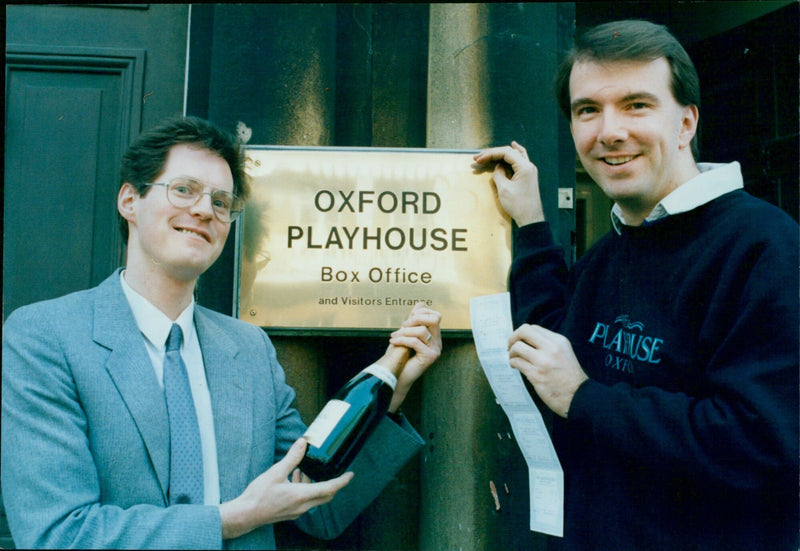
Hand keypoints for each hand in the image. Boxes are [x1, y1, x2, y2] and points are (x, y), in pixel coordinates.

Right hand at [219, 438, 352, 539]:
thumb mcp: (276, 472)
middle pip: (325, 495)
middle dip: (331, 483)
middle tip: (334, 471)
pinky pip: (305, 501)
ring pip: (314, 498)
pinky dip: (305, 490)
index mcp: (301, 495)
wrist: (245, 515)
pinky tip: (294, 478)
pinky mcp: (290, 513)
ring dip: (314, 485)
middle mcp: (302, 506)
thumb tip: (302, 443)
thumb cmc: (258, 495)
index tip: (351, 475)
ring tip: (304, 470)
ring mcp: (297, 511)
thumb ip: (292, 458)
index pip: (329, 488)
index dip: (342, 481)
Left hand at [385, 303, 442, 411]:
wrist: (396, 376)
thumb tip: (421, 303)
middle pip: (435, 319)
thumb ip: (413, 320)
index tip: (407, 319)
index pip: (435, 315)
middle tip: (403, 325)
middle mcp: (438, 342)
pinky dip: (401, 339)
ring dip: (404, 331)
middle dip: (416, 318)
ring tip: (394, 336)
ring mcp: (435, 350)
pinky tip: (393, 341)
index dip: (421, 312)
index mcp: (434, 335)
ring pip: (422, 330)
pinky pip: (415, 342)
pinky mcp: (430, 357)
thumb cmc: (399, 355)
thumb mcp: (406, 334)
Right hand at [472, 141, 544, 225]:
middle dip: (493, 153)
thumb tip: (498, 167)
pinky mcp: (527, 176)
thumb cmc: (518, 205)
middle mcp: (528, 166)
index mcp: (525, 167)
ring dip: (501, 153)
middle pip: (510, 152)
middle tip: (478, 157)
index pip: (506, 152)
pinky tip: (513, 146)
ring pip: (515, 154)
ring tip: (488, 153)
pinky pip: (520, 159)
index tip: (479, 159)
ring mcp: (529, 171)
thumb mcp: (504, 189)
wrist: (530, 218)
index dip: (490, 154)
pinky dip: (514, 154)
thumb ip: (499, 174)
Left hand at [508, 324, 587, 417]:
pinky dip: (513, 363)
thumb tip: (527, 340)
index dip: (523, 334)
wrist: (579, 396)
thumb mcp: (564, 353)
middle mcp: (551, 348)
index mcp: (559, 341)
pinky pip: (516, 362)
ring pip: (517, 347)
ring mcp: (543, 361)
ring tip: (513, 359)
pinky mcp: (536, 374)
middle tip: (510, 346)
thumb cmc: (570, 377)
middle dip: (513, 338)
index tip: (520, 341)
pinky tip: (516, 367)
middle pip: (523, 331)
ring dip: (511, 353)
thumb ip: (549, 345)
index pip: (534, 328)